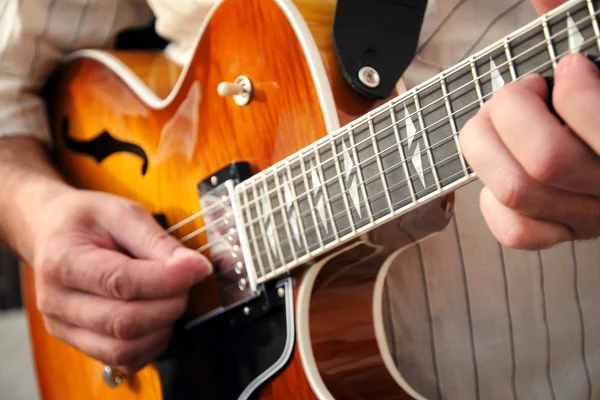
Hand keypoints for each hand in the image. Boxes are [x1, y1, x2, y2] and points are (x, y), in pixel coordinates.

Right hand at [30, 189, 211, 373]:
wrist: (54, 232)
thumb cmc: (88, 220)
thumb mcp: (122, 212)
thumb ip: (157, 240)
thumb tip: (194, 267)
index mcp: (62, 261)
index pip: (120, 282)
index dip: (168, 279)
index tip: (199, 267)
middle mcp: (56, 301)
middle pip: (124, 322)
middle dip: (169, 303)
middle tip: (186, 281)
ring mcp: (65, 327)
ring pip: (124, 349)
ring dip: (163, 327)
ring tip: (171, 297)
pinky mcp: (80, 343)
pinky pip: (124, 360)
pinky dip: (152, 344)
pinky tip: (159, 317)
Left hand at [459, 53, 599, 248]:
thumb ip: (579, 19)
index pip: (592, 126)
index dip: (572, 89)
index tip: (567, 68)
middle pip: (543, 162)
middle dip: (512, 110)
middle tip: (522, 89)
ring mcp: (591, 217)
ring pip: (517, 192)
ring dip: (488, 145)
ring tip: (503, 121)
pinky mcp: (564, 233)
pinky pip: (517, 231)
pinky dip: (493, 200)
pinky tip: (503, 168)